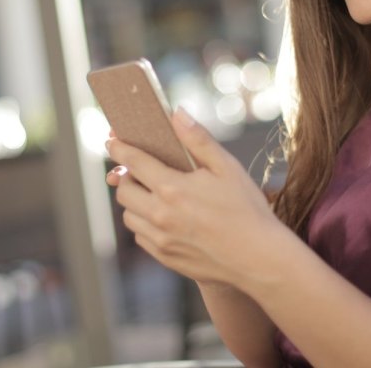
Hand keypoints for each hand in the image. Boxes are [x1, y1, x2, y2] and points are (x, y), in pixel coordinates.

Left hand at [105, 108, 282, 288]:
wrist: (258, 257)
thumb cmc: (247, 209)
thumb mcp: (227, 167)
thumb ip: (198, 140)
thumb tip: (177, 114)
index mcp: (173, 188)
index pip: (134, 162)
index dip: (120, 148)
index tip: (112, 141)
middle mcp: (159, 215)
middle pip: (123, 191)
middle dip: (126, 176)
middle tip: (138, 170)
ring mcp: (160, 239)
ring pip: (129, 216)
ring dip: (134, 201)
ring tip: (153, 194)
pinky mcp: (165, 257)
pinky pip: (141, 237)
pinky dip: (145, 223)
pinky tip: (164, 217)